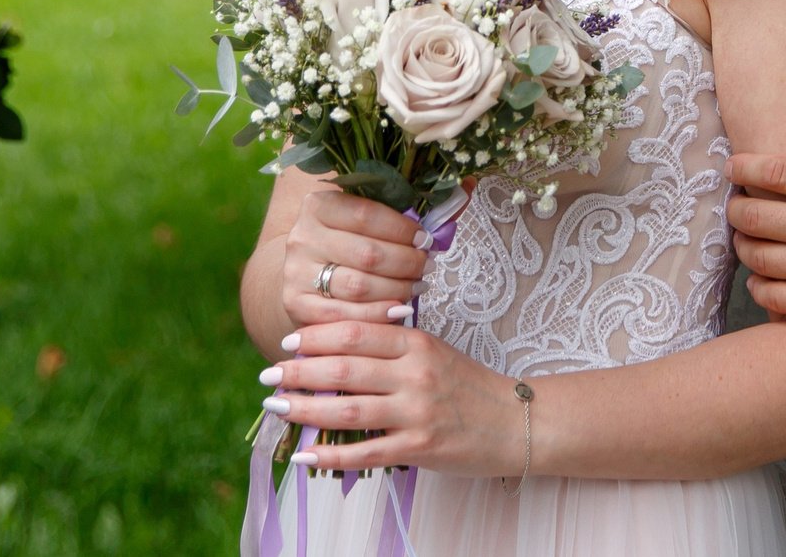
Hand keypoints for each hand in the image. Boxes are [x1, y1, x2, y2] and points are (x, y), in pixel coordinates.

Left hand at [261, 321, 523, 475]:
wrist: (517, 421)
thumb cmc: (470, 386)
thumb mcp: (435, 353)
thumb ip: (394, 347)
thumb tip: (338, 348)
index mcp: (417, 343)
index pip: (356, 332)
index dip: (316, 336)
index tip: (287, 342)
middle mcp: (415, 373)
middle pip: (345, 366)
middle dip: (299, 371)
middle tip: (268, 376)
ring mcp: (417, 411)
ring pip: (348, 408)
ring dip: (306, 408)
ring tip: (278, 407)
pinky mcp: (420, 447)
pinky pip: (367, 452)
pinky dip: (331, 455)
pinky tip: (305, 455)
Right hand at [280, 188, 429, 330]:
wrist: (306, 273)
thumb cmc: (346, 242)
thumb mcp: (363, 220)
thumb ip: (397, 214)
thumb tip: (449, 211)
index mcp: (317, 205)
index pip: (367, 215)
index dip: (402, 229)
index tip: (425, 240)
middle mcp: (302, 237)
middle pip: (367, 254)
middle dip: (406, 262)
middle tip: (427, 266)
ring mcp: (296, 273)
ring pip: (359, 286)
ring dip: (397, 289)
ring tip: (418, 286)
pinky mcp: (297, 305)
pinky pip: (345, 316)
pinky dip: (378, 314)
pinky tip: (400, 310)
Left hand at [726, 73, 785, 336]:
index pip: (774, 171)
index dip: (743, 168)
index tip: (731, 168)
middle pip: (754, 215)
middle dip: (737, 210)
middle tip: (737, 208)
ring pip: (757, 256)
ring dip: (745, 247)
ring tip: (748, 241)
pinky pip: (772, 296)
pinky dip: (760, 287)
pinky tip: (763, 279)